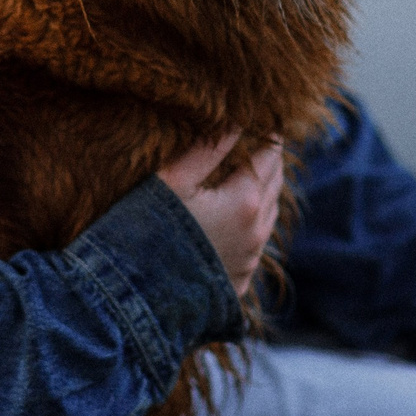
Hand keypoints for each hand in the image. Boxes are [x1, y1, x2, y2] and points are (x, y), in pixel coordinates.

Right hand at [162, 132, 284, 295]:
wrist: (139, 296)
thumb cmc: (151, 229)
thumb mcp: (174, 180)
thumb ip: (207, 148)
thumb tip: (236, 119)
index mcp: (245, 201)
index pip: (271, 156)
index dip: (270, 136)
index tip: (268, 121)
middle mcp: (256, 231)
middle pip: (276, 184)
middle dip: (272, 160)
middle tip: (265, 142)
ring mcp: (250, 259)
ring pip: (270, 214)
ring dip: (266, 191)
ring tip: (256, 174)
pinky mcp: (240, 280)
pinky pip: (258, 242)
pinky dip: (256, 221)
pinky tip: (240, 216)